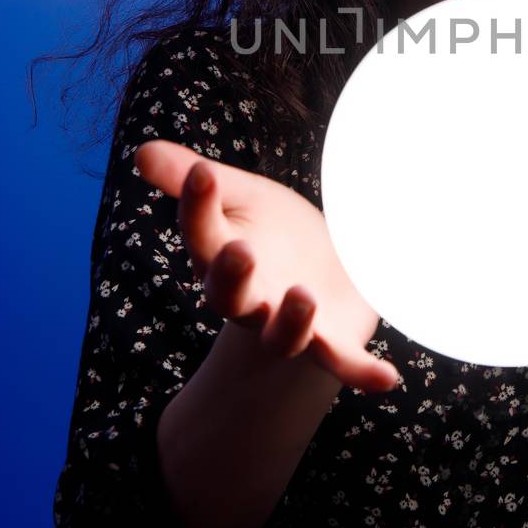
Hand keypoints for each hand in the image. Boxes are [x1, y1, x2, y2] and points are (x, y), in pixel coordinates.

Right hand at [136, 140, 400, 393]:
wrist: (322, 265)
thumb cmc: (274, 228)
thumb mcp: (241, 194)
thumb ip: (194, 178)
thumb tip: (141, 151)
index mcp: (223, 256)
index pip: (200, 235)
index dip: (197, 206)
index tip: (202, 174)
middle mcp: (250, 298)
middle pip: (229, 297)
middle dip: (232, 278)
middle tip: (239, 252)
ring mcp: (290, 325)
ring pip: (282, 335)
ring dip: (290, 322)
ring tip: (303, 296)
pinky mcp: (331, 341)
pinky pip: (342, 361)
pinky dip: (361, 372)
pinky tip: (387, 376)